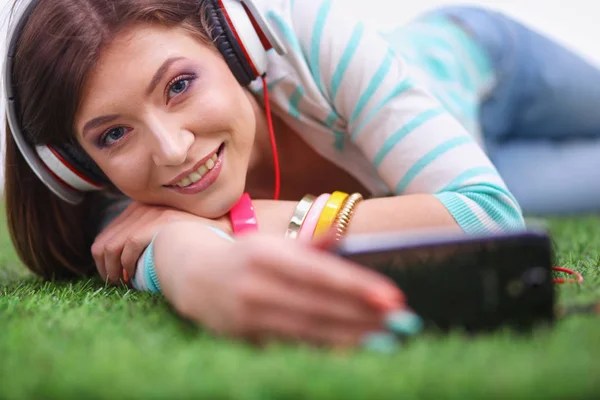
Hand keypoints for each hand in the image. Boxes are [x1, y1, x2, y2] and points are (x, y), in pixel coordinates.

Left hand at [92, 202, 230, 283]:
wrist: (225, 226)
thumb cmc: (200, 235)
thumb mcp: (170, 229)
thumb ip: (150, 237)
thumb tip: (127, 264)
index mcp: (143, 206)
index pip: (110, 233)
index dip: (106, 258)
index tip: (114, 275)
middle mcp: (143, 207)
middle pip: (104, 241)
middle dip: (105, 267)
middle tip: (115, 283)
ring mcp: (150, 213)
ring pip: (111, 247)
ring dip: (112, 270)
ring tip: (122, 283)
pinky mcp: (157, 223)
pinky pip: (128, 247)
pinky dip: (126, 265)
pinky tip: (132, 276)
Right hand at [155, 224, 404, 347]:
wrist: (191, 273)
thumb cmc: (244, 256)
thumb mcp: (272, 243)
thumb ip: (309, 244)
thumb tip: (341, 236)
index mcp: (267, 253)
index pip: (319, 272)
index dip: (356, 286)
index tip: (391, 296)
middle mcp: (256, 282)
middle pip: (318, 303)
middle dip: (362, 314)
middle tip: (400, 321)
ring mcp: (248, 312)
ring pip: (307, 328)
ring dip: (349, 335)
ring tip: (383, 339)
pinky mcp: (244, 335)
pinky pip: (290, 343)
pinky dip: (321, 347)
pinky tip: (348, 349)